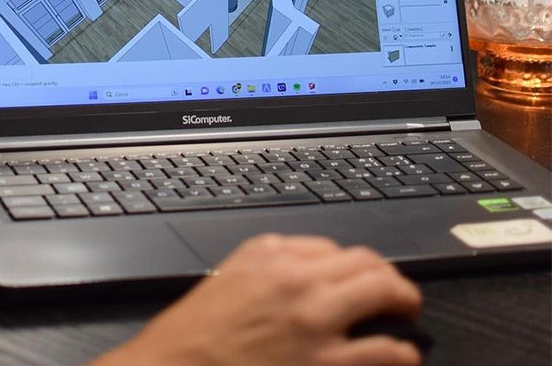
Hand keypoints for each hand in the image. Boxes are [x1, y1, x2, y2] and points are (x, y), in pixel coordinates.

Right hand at [90, 234, 422, 365]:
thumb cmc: (194, 335)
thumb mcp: (228, 278)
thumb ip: (272, 267)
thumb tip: (315, 272)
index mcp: (269, 254)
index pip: (332, 247)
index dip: (350, 266)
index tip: (356, 278)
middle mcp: (296, 279)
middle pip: (366, 262)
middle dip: (388, 276)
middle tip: (396, 292)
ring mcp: (315, 321)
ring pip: (386, 293)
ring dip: (404, 302)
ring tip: (407, 313)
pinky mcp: (327, 364)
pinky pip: (387, 350)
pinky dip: (402, 351)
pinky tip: (402, 354)